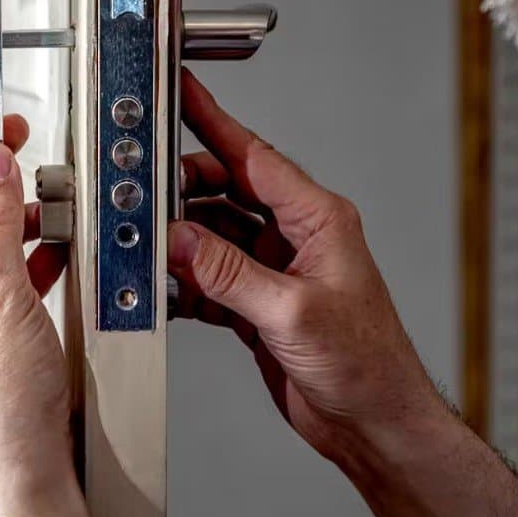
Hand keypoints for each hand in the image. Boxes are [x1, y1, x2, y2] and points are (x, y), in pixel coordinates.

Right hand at [168, 71, 449, 468]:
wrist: (374, 423)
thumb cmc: (366, 364)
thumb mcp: (291, 312)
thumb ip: (229, 273)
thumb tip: (180, 238)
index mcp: (319, 219)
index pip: (255, 157)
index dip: (214, 122)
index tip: (181, 93)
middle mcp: (297, 238)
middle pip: (226, 192)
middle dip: (183, 191)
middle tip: (143, 194)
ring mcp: (277, 271)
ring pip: (213, 237)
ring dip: (181, 243)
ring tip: (148, 246)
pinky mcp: (260, 305)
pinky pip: (212, 278)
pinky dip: (187, 283)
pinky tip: (168, 290)